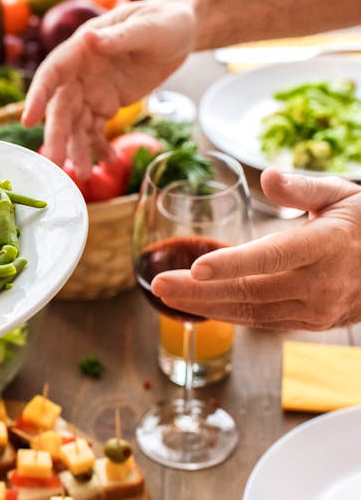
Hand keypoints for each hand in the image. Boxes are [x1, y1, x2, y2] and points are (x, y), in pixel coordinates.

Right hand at [21, 0, 195, 178]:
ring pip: (77, 125)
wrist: (179, 33)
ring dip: (78, 149)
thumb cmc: (164, 20)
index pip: (52, 73)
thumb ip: (120, 37)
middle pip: (61, 107)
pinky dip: (100, 147)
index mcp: (82, 49)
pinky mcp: (106, 104)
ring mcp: (91, 90)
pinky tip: (109, 161)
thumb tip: (91, 39)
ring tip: (86, 174)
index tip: (28, 121)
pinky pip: (96, 130)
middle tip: (57, 163)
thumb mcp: (148, 26)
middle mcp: (80, 73)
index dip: (37, 96)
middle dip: (58, 136)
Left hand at [151, 169, 360, 330]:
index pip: (272, 256)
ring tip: (165, 297)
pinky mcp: (310, 323)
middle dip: (198, 291)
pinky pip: (261, 321)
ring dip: (204, 307)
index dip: (232, 263)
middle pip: (250, 291)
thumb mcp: (342, 194)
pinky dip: (227, 314)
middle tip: (158, 283)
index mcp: (327, 245)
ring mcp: (316, 309)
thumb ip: (302, 187)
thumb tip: (268, 176)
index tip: (196, 268)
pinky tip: (198, 306)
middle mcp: (321, 283)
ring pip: (250, 312)